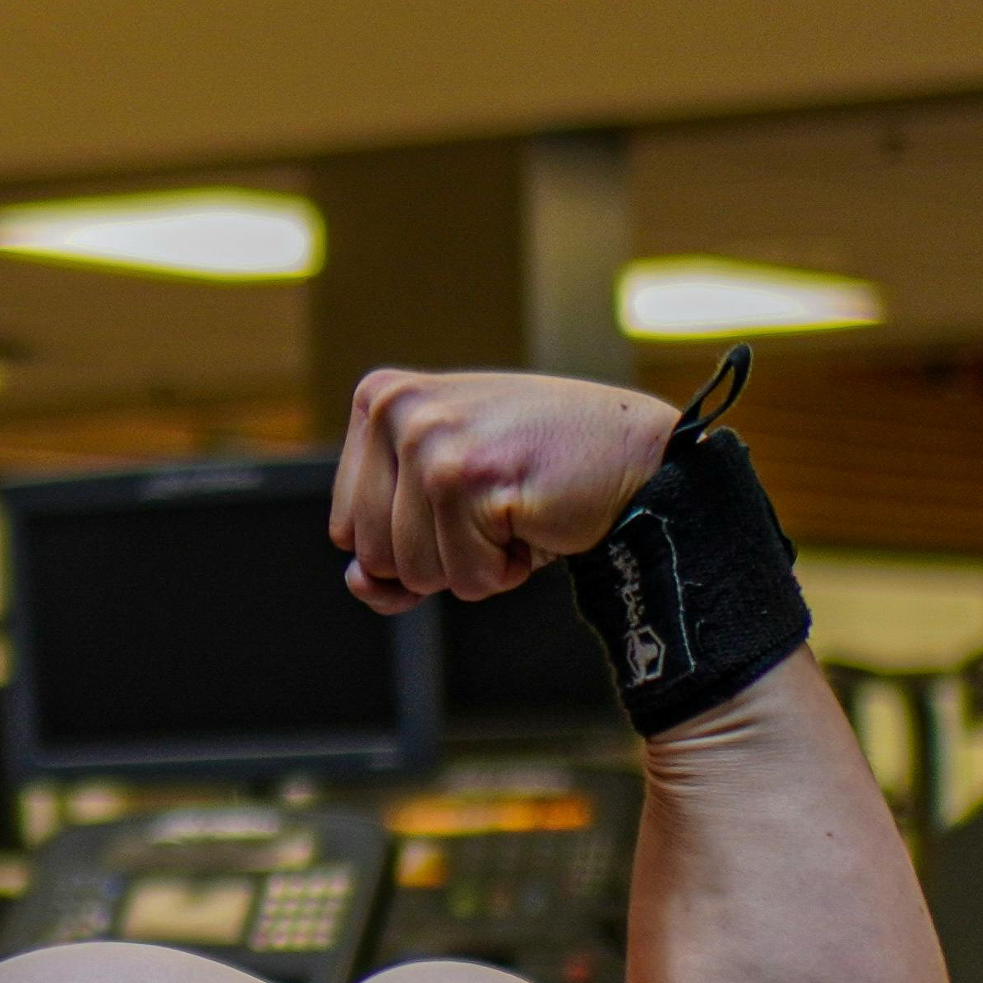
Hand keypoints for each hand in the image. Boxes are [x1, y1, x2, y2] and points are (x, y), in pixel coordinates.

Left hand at [329, 371, 677, 615]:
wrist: (636, 455)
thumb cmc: (538, 475)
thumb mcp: (443, 502)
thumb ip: (388, 547)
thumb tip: (358, 582)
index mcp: (379, 400)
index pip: (346, 528)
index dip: (408, 541)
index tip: (462, 496)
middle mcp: (396, 410)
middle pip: (373, 556)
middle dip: (438, 555)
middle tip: (493, 502)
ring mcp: (430, 440)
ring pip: (416, 574)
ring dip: (473, 562)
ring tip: (513, 507)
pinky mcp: (468, 478)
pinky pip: (465, 580)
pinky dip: (504, 570)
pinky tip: (533, 517)